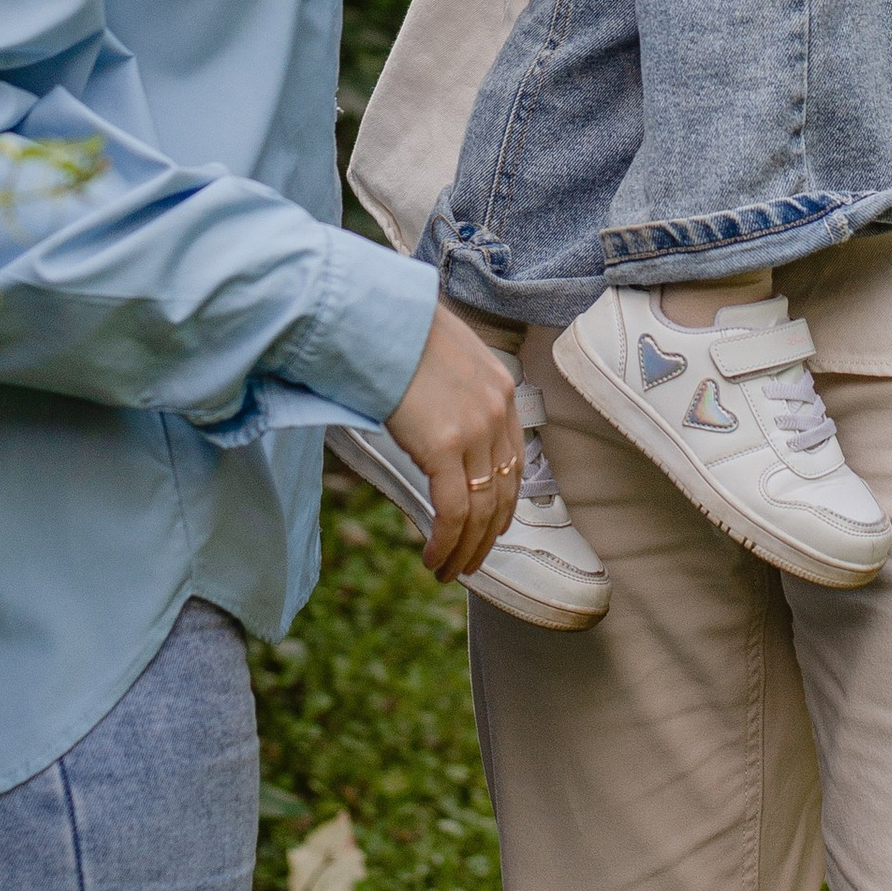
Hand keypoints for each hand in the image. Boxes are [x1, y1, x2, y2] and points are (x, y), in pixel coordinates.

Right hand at [383, 302, 524, 581]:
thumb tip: (438, 417)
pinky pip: (454, 510)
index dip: (502, 503)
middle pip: (502, 493)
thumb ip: (454, 389)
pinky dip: (447, 542)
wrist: (378, 318)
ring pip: (481, 510)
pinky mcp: (445, 446)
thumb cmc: (398, 331)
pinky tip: (434, 558)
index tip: (489, 528)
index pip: (512, 462)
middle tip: (471, 564)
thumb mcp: (443, 356)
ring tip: (450, 572)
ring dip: (466, 549)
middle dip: (488, 537)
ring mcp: (474, 430)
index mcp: (501, 389)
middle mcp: (496, 412)